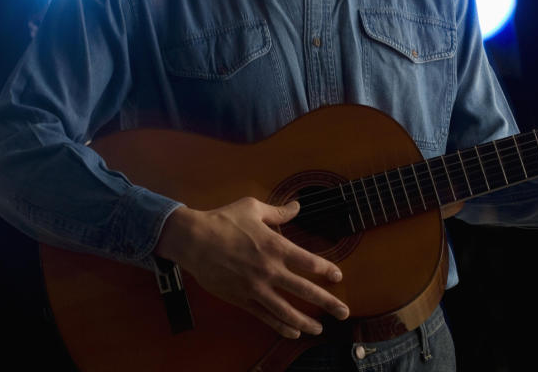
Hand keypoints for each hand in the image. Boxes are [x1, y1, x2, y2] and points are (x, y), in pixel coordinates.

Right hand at [154, 197, 349, 338]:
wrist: (193, 240)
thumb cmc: (223, 220)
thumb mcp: (252, 208)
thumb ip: (278, 211)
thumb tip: (297, 205)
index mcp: (275, 246)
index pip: (309, 262)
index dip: (326, 270)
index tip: (337, 276)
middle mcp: (269, 269)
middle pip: (305, 290)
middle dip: (327, 302)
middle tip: (344, 312)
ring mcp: (255, 287)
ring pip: (286, 310)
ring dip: (306, 321)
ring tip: (320, 329)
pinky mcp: (241, 298)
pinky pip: (265, 316)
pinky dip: (280, 325)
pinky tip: (292, 332)